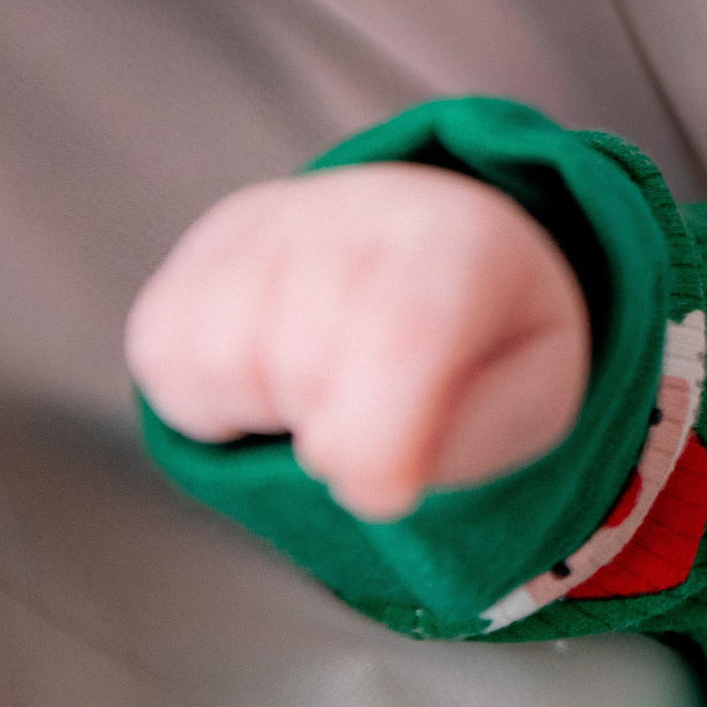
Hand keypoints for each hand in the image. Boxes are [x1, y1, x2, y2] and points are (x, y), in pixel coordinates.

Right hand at [127, 163, 590, 519]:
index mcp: (455, 238)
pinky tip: (277, 379)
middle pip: (305, 369)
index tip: (386, 495)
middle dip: (341, 434)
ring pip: (224, 372)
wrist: (423, 255)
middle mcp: (346, 211)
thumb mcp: (536, 387)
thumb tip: (378, 477)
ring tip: (337, 385)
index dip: (380, 437)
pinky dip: (218, 408)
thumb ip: (483, 432)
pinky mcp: (184, 272)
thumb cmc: (484, 336)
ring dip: (278, 416)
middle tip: (384, 415)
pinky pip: (170, 374)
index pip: (399, 333)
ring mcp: (251, 236)